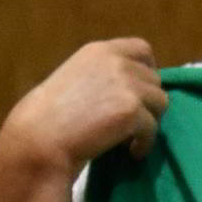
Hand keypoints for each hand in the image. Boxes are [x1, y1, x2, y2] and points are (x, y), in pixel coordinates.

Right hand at [0, 39, 166, 180]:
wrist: (41, 137)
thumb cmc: (48, 115)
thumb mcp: (75, 79)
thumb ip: (102, 76)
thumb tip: (132, 88)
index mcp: (100, 51)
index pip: (142, 49)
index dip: (148, 70)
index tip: (141, 91)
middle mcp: (116, 61)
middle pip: (155, 79)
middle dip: (147, 101)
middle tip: (133, 122)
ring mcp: (127, 84)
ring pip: (160, 102)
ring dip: (150, 121)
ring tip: (132, 138)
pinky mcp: (132, 110)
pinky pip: (153, 128)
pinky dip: (145, 143)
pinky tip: (132, 152)